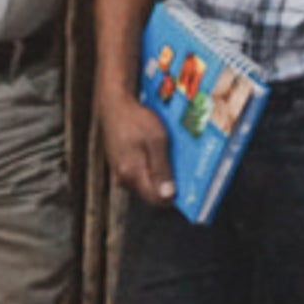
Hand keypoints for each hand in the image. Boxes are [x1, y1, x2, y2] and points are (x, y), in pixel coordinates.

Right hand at [98, 85, 175, 206]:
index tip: (189, 189)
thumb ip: (161, 169)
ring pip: (145, 184)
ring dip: (160, 177)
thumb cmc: (136, 120)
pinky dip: (151, 168)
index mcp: (132, 174)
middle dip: (168, 187)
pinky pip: (139, 174)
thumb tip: (167, 195)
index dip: (173, 197)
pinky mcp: (120, 164)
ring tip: (174, 161)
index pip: (155, 199)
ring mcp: (120, 172)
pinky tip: (160, 155)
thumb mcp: (156, 141)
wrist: (114, 104)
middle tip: (184, 172)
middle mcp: (123, 178)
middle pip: (150, 193)